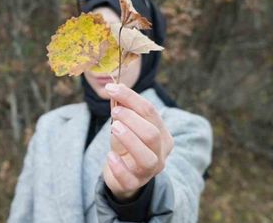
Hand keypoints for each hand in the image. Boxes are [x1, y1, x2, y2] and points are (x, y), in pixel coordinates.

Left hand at [102, 83, 173, 200]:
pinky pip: (129, 178)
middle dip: (132, 119)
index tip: (112, 88)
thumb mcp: (124, 125)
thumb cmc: (125, 145)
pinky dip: (118, 166)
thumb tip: (115, 87)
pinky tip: (110, 156)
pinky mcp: (134, 184)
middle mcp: (160, 153)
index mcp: (162, 135)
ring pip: (146, 157)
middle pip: (152, 134)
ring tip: (114, 127)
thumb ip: (122, 108)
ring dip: (129, 139)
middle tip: (115, 112)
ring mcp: (149, 171)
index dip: (130, 97)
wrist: (122, 175)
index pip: (150, 112)